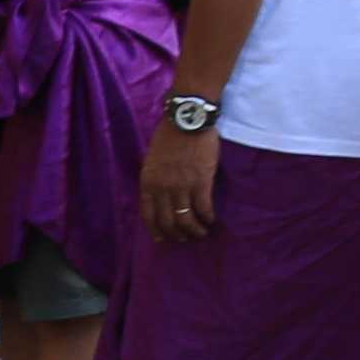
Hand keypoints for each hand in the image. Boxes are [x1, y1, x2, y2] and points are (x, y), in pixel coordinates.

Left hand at [143, 121, 222, 245]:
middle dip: (177, 234)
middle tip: (185, 239)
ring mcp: (181, 186)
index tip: (162, 239)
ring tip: (201, 233)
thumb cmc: (170, 135)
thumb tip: (160, 195)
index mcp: (148, 182)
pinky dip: (208, 217)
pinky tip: (212, 220)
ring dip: (194, 230)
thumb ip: (154, 178)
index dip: (156, 230)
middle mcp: (162, 188)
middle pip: (168, 221)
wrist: (187, 119)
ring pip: (186, 219)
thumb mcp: (152, 159)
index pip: (148, 215)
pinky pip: (204, 208)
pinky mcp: (201, 181)